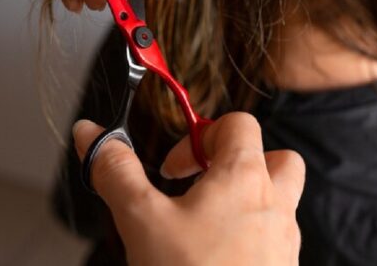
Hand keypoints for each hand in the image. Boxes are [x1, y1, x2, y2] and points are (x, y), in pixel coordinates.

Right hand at [72, 113, 304, 265]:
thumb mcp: (141, 219)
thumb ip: (116, 171)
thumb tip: (90, 133)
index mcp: (245, 177)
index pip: (238, 124)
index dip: (201, 135)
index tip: (172, 168)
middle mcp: (276, 203)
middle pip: (274, 157)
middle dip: (239, 163)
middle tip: (203, 186)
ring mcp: (285, 240)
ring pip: (281, 199)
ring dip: (248, 199)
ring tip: (206, 223)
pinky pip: (277, 237)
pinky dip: (252, 235)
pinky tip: (217, 256)